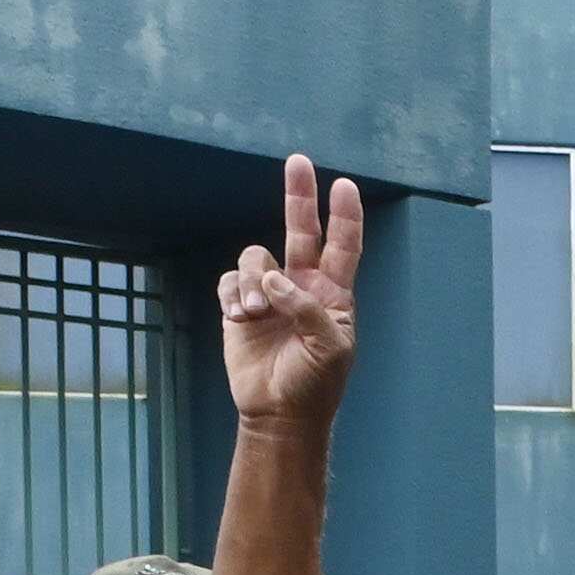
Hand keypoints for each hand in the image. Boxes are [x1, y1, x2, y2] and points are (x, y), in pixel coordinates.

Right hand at [216, 155, 363, 427]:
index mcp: (333, 295)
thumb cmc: (314, 384)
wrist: (279, 413)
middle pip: (301, 231)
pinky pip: (230, 280)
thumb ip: (307, 309)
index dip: (344, 217)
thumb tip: (274, 278)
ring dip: (251, 281)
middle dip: (299, 196)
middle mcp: (301, 287)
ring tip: (254, 314)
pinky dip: (232, 295)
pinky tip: (238, 317)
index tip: (344, 185)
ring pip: (255, 257)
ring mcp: (269, 294)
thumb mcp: (328, 348)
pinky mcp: (240, 305)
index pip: (343, 247)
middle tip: (298, 161)